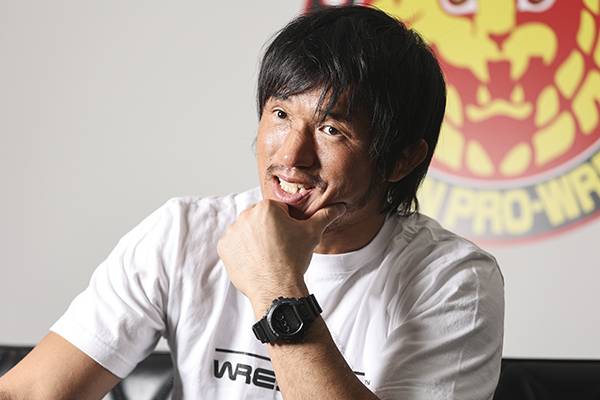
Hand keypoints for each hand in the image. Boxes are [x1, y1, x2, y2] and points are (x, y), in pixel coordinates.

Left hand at [217, 199, 345, 313]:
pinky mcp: (224, 248)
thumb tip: (339, 206)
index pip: (279, 210)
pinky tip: (255, 261)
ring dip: (255, 239)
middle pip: (261, 218)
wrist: (277, 288)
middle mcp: (246, 216)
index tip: (290, 238)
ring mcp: (233, 232)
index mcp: (267, 207)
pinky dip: (243, 251)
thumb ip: (325, 215)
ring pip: (247, 230)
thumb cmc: (294, 259)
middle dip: (270, 230)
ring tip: (268, 256)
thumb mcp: (312, 234)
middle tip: (280, 248)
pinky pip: (234, 244)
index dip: (287, 224)